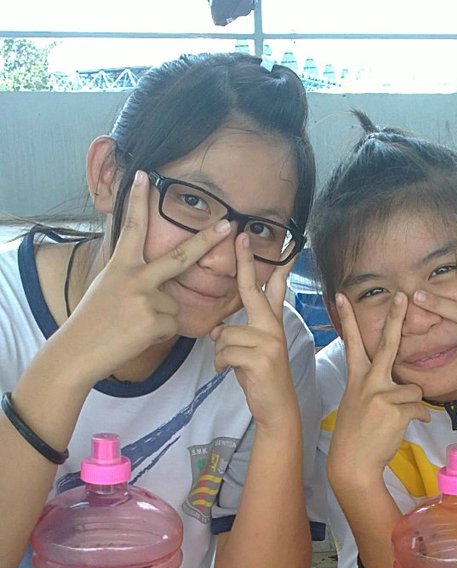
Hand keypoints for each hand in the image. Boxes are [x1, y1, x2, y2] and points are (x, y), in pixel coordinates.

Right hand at [60, 170, 231, 384]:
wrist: (78, 351)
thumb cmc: (93, 321)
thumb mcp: (108, 288)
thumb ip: (133, 277)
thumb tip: (161, 280)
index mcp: (120, 265)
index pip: (132, 227)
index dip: (138, 200)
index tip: (144, 175)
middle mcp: (134, 277)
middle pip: (179, 256)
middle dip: (206, 240)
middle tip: (227, 223)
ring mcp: (146, 298)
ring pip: (174, 304)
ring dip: (160, 318)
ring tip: (133, 325)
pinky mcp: (155, 320)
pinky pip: (172, 324)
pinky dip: (158, 333)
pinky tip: (136, 336)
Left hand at [209, 235, 298, 428]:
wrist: (277, 408)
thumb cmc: (260, 378)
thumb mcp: (249, 352)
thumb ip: (236, 335)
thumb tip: (216, 330)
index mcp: (272, 323)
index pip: (271, 288)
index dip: (269, 264)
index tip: (269, 242)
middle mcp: (273, 327)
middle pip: (252, 289)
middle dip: (245, 262)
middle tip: (240, 235)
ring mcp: (269, 341)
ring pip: (225, 334)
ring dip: (220, 353)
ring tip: (232, 366)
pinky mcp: (262, 357)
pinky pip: (225, 351)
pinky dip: (221, 364)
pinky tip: (229, 372)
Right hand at [328, 291, 429, 487]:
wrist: (353, 462)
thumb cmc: (355, 434)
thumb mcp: (355, 402)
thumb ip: (372, 386)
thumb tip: (397, 381)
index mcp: (356, 378)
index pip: (352, 343)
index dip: (348, 319)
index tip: (343, 297)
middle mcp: (368, 382)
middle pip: (387, 344)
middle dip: (396, 318)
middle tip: (403, 296)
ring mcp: (382, 395)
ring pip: (414, 389)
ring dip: (413, 404)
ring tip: (397, 419)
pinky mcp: (397, 410)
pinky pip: (420, 408)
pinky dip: (418, 418)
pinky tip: (404, 427)